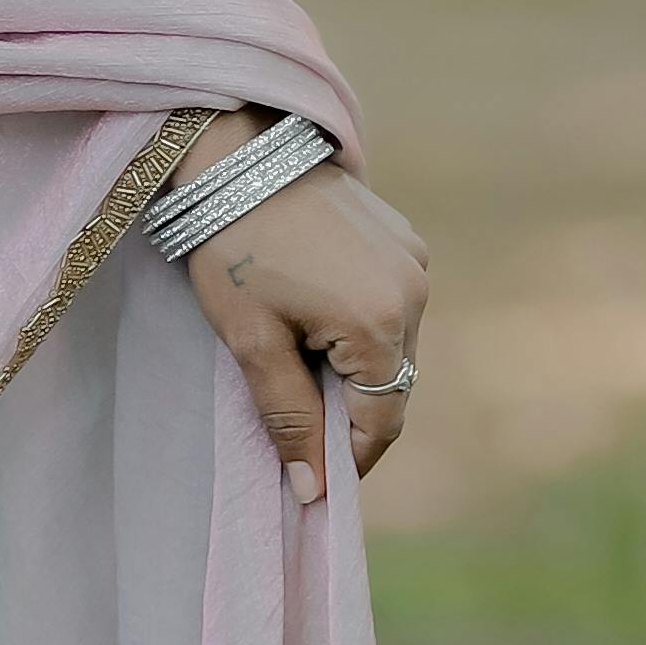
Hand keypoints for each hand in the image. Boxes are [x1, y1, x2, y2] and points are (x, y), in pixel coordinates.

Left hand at [181, 137, 429, 511]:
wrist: (233, 153)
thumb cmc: (231, 249)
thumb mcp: (251, 341)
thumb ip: (288, 418)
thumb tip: (314, 491)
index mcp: (379, 324)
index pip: (382, 423)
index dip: (349, 458)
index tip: (315, 477)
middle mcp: (413, 292)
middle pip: (392, 385)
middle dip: (349, 410)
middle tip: (296, 414)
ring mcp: (414, 261)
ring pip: (393, 346)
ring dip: (354, 365)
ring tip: (296, 350)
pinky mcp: (405, 238)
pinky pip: (392, 304)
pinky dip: (360, 324)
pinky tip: (311, 308)